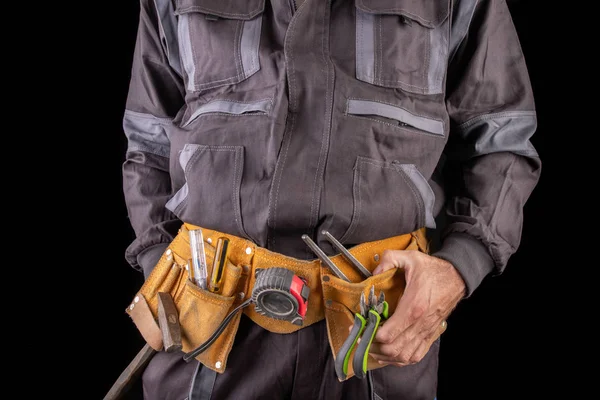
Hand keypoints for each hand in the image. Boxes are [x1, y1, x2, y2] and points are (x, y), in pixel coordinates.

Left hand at [368, 250, 465, 366]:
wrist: (457, 278)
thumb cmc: (433, 270)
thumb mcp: (410, 258)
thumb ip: (389, 259)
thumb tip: (373, 271)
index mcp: (413, 307)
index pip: (388, 334)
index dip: (369, 334)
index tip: (359, 328)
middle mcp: (420, 324)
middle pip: (392, 349)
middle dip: (372, 346)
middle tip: (361, 336)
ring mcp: (426, 332)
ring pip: (402, 356)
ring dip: (384, 355)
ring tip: (371, 346)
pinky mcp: (430, 335)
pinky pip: (415, 356)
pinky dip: (399, 359)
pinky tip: (389, 354)